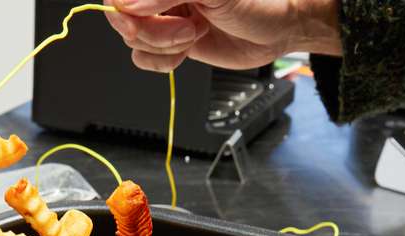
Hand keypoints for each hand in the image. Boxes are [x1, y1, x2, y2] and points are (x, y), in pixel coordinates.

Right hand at [104, 0, 340, 72]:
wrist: (278, 30)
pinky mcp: (172, 45)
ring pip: (135, 41)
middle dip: (154, 31)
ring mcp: (165, 20)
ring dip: (165, 46)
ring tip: (195, 36)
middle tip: (186, 30)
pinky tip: (187, 51)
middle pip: (126, 18)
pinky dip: (163, 62)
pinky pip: (145, 59)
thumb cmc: (256, 2)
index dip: (126, 7)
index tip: (140, 17)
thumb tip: (129, 5)